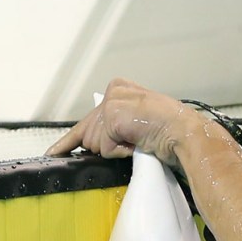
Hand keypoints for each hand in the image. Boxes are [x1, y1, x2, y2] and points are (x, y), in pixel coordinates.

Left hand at [45, 78, 204, 164]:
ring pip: (94, 143)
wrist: (187, 133)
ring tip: (140, 140)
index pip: (88, 118)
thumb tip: (89, 142)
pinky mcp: (112, 117)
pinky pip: (105, 149)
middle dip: (105, 145)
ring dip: (116, 149)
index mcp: (120, 87)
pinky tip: (138, 142)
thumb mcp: (140, 120)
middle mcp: (113, 90)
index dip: (71, 140)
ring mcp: (112, 102)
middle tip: (134, 142)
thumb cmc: (172, 131)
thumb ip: (117, 123)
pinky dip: (121, 152)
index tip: (54, 153)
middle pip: (88, 133)